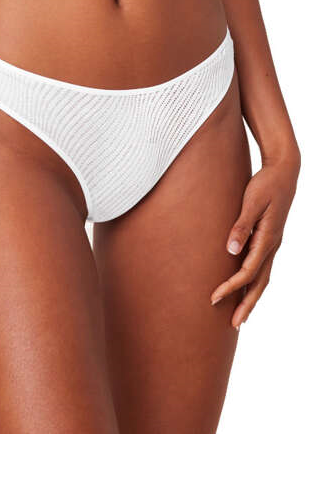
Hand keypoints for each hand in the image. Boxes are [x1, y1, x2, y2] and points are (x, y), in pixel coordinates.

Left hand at [210, 153, 299, 327]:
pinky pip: (262, 268)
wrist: (284, 172)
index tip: (213, 298)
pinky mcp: (269, 239)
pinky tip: (244, 289)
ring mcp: (273, 244)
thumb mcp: (252, 201)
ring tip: (240, 315)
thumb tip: (231, 250)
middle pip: (259, 283)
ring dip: (251, 298)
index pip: (247, 272)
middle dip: (247, 305)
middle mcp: (272, 245)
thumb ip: (241, 225)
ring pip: (262, 278)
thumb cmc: (266, 184)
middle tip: (234, 325)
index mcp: (268, 239)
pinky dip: (254, 283)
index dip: (231, 287)